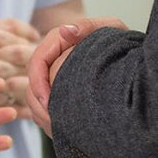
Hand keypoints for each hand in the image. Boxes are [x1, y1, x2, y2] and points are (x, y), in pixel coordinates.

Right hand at [26, 17, 127, 135]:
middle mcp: (51, 58)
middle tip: (53, 123)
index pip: (37, 61)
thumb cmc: (119, 40)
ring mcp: (51, 75)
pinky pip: (44, 108)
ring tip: (57, 131)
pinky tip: (62, 131)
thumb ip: (88, 27)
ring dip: (42, 116)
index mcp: (59, 40)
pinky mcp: (56, 91)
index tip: (48, 101)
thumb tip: (67, 31)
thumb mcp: (110, 28)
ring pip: (35, 98)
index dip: (38, 83)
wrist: (125, 52)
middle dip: (39, 105)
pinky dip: (49, 121)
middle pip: (32, 83)